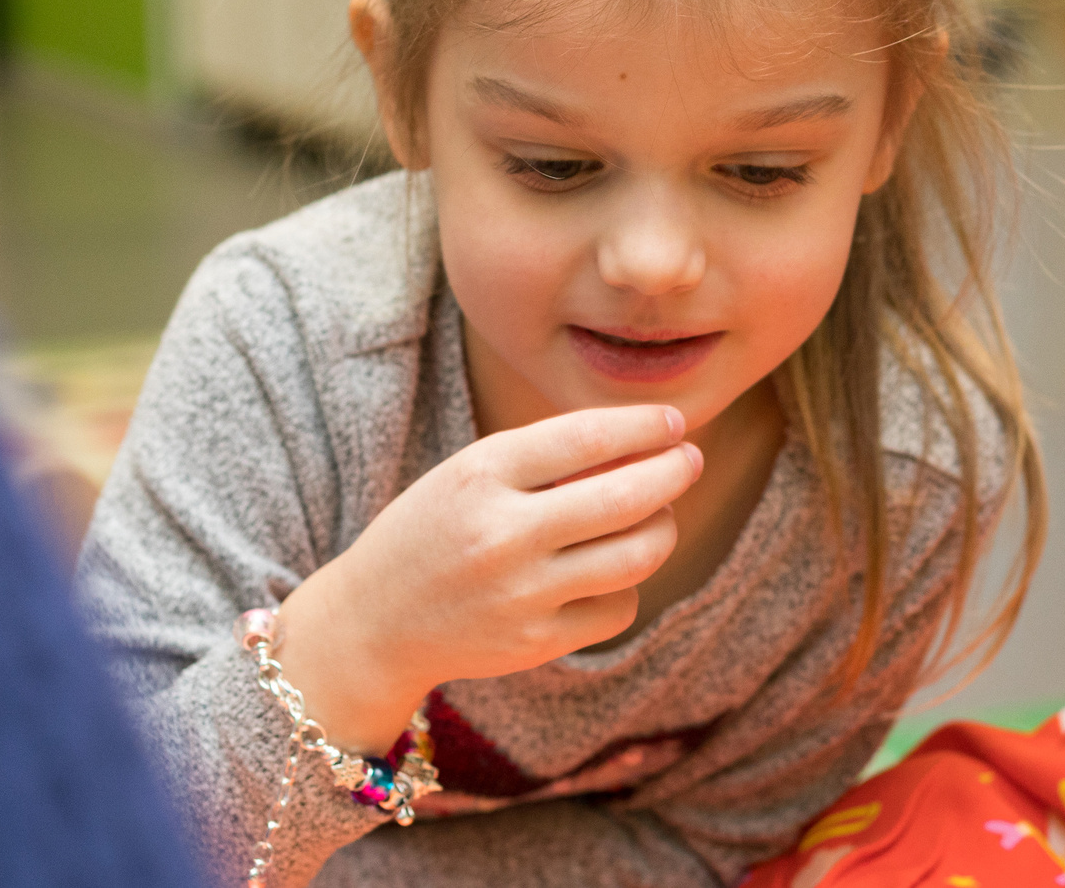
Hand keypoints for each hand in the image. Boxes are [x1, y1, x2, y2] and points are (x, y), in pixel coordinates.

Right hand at [274, 404, 702, 753]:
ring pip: (635, 555)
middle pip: (625, 497)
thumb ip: (544, 456)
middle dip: (674, 472)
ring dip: (663, 527)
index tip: (674, 421)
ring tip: (659, 513)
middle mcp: (503, 534)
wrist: (374, 624)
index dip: (644, 425)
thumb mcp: (468, 473)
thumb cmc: (435, 531)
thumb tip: (643, 441)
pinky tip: (611, 569)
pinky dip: (627, 583)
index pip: (587, 437)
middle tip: (690, 460)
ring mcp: (522, 594)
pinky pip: (619, 607)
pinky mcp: (537, 643)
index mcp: (480, 475)